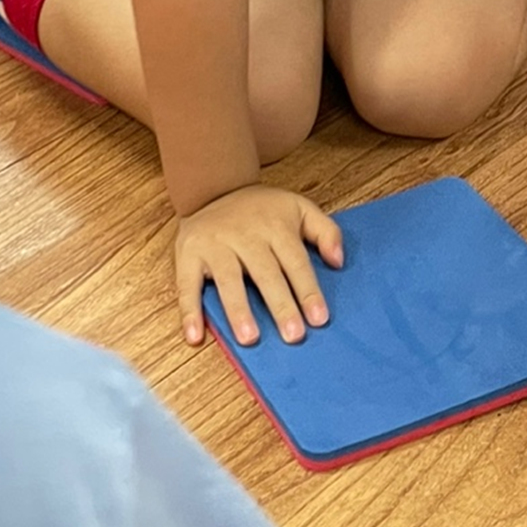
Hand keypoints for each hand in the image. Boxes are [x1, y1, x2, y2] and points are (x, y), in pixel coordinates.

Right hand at [175, 184, 343, 346]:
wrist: (214, 188)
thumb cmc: (262, 209)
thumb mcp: (299, 208)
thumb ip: (326, 231)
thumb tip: (338, 261)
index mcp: (275, 225)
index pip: (295, 261)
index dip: (308, 290)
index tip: (319, 319)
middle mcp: (245, 235)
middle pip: (265, 273)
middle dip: (280, 305)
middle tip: (292, 335)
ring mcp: (215, 244)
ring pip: (228, 279)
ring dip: (238, 310)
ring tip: (250, 338)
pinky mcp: (189, 254)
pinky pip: (187, 284)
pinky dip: (189, 310)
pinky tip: (195, 335)